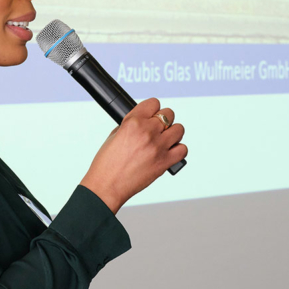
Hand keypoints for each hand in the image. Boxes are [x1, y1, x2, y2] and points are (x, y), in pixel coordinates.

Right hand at [79, 98, 186, 213]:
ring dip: (172, 133)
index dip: (152, 109)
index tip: (151, 115)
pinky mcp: (165, 162)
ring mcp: (158, 147)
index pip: (153, 103)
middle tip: (156, 130)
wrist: (107, 186)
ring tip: (164, 140)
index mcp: (132, 123)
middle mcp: (147, 132)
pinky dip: (178, 150)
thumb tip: (143, 122)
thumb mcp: (114, 136)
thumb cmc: (106, 164)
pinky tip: (168, 152)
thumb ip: (130, 125)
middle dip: (163, 121)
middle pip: (169, 114)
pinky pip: (182, 150)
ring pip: (179, 129)